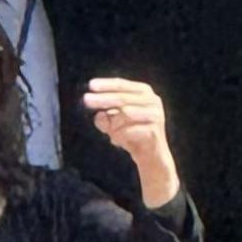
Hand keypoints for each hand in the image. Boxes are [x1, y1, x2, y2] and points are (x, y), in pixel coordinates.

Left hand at [84, 79, 180, 209]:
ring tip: (112, 134)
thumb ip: (104, 119)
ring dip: (113, 125)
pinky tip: (121, 142)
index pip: (121, 84)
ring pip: (125, 114)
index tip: (90, 85)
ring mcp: (155, 115)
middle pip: (122, 98)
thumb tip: (99, 115)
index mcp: (143, 92)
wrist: (151, 156)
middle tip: (86, 100)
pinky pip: (128, 131)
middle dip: (102, 99)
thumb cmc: (131, 134)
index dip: (105, 85)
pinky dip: (120, 136)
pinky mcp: (154, 130)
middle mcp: (152, 100)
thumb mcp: (113, 125)